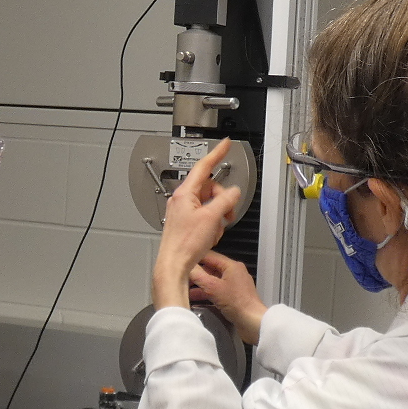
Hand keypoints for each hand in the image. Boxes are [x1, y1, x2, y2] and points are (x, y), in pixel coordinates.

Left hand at [150, 140, 243, 310]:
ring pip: (209, 203)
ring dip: (218, 214)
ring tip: (217, 228)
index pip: (203, 166)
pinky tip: (211, 235)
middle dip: (222, 199)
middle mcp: (181, 200)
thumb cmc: (185, 244)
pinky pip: (204, 215)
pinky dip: (212, 223)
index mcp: (185, 193)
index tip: (226, 144)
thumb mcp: (212, 218)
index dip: (217, 153)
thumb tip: (233, 192)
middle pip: (210, 188)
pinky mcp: (185, 223)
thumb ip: (225, 201)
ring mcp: (183, 212)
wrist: (174, 265)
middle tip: (227, 214)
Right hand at [190, 252, 265, 346]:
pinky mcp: (234, 297)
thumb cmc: (239, 304)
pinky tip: (197, 299)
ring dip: (200, 285)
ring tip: (186, 289)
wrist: (252, 322)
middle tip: (183, 276)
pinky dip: (207, 293)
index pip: (209, 255)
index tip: (184, 260)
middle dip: (196, 273)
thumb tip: (188, 267)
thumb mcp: (213, 287)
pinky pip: (217, 291)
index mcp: (232, 266)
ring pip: (213, 281)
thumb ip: (198, 275)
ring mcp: (235, 285)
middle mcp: (235, 273)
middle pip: (210, 268)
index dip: (195, 257)